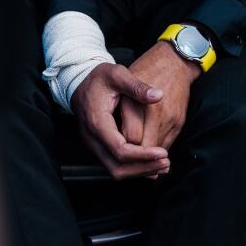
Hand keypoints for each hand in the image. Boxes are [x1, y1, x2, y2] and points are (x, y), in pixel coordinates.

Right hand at [71, 63, 170, 179]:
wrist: (79, 81)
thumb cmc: (98, 78)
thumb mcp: (118, 74)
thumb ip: (137, 86)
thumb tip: (158, 95)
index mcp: (97, 122)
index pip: (120, 150)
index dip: (143, 155)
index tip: (163, 153)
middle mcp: (92, 138)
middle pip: (117, 167)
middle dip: (143, 168)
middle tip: (166, 164)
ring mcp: (93, 144)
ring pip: (115, 170)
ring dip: (139, 171)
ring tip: (162, 166)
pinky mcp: (98, 146)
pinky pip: (114, 164)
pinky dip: (133, 167)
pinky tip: (150, 164)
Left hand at [120, 41, 200, 150]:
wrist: (174, 62)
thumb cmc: (146, 69)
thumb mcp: (122, 78)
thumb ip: (117, 108)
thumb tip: (117, 131)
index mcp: (141, 104)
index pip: (131, 138)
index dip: (123, 147)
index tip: (115, 148)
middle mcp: (159, 114)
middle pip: (145, 148)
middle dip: (135, 157)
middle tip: (122, 158)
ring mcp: (172, 120)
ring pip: (157, 149)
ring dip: (146, 156)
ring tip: (133, 157)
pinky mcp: (179, 122)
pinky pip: (167, 144)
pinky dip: (155, 149)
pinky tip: (145, 148)